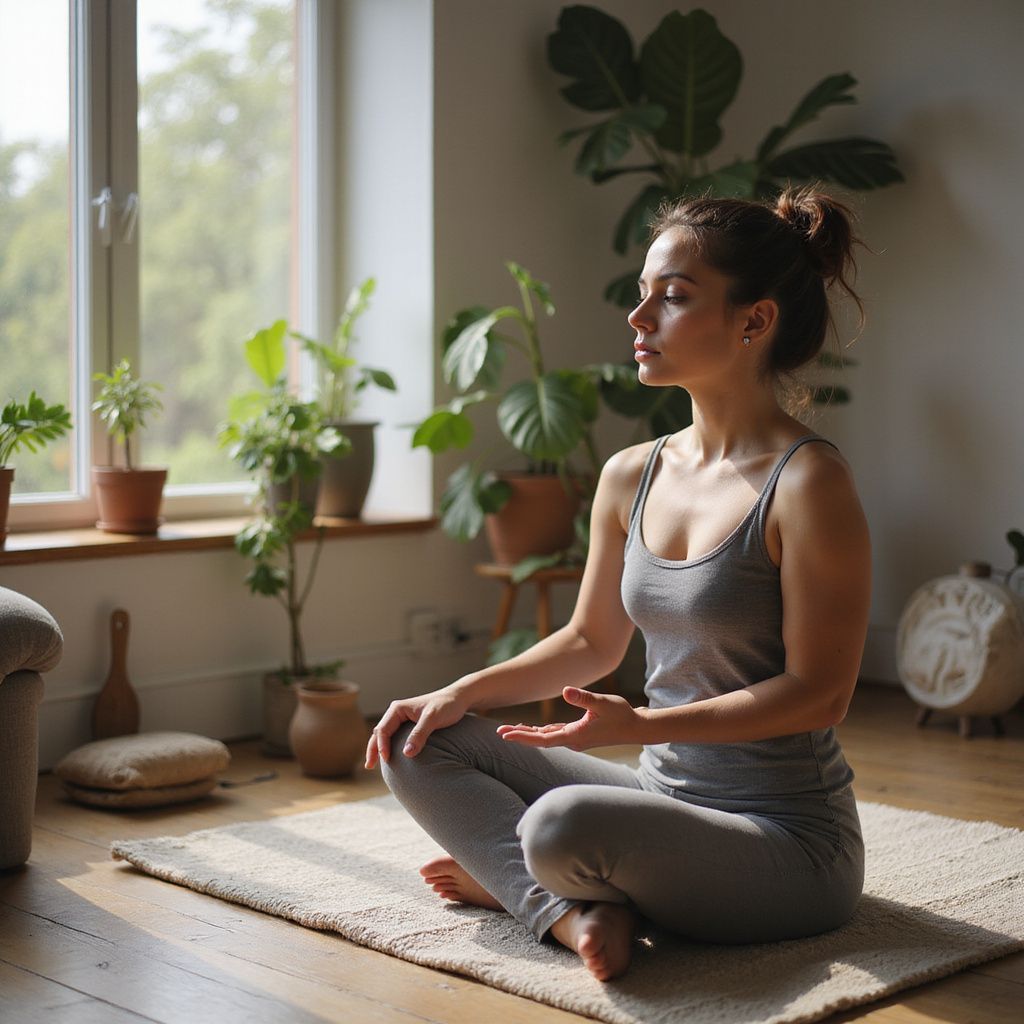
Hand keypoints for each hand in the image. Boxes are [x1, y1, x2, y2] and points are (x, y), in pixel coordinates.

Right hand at [365, 685, 471, 768]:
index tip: (386, 760)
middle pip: (379, 733)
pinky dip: (389, 747)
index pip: (383, 729)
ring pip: (385, 736)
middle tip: (369, 766)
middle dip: (373, 749)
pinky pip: (394, 737)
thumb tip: (406, 753)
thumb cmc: (446, 706)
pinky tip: (390, 759)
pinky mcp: (409, 726)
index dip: (382, 745)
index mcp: (398, 709)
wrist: (458, 699)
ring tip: (373, 765)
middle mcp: (397, 713)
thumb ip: (420, 734)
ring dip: (378, 749)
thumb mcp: (433, 718)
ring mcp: (402, 719)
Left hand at [496, 687, 642, 750]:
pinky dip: (541, 732)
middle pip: (540, 740)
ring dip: (528, 734)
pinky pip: (554, 735)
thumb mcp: (602, 703)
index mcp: (575, 736)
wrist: (636, 728)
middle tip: (498, 732)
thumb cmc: (621, 714)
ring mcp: (575, 739)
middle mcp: (572, 741)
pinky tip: (532, 729)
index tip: (505, 735)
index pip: (543, 739)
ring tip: (509, 730)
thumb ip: (583, 698)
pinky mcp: (578, 735)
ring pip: (546, 738)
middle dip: (520, 736)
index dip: (523, 736)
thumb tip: (565, 691)